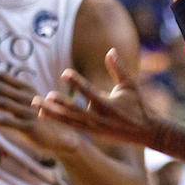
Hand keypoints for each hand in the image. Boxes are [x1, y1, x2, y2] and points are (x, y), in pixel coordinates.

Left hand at [0, 68, 86, 156]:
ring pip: (1, 102)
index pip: (2, 76)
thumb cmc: (41, 119)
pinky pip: (8, 122)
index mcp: (26, 88)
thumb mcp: (26, 104)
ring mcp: (29, 111)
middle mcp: (28, 96)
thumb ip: (10, 96)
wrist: (63, 137)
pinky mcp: (30, 126)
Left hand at [36, 49, 159, 147]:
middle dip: (57, 105)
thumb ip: (118, 68)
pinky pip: (72, 127)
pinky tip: (44, 115)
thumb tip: (110, 50)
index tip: (64, 72)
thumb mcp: (130, 85)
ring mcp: (94, 128)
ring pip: (69, 121)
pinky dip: (58, 121)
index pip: (89, 92)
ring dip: (52, 114)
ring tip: (37, 107)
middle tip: (41, 98)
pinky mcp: (93, 134)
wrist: (147, 132)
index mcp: (108, 104)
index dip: (77, 82)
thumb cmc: (139, 106)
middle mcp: (99, 118)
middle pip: (73, 111)